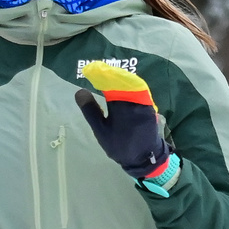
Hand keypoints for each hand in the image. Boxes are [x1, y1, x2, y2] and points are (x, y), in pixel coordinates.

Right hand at [73, 62, 168, 179]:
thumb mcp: (101, 130)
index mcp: (121, 105)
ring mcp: (144, 101)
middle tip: (98, 72)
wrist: (145, 158)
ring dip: (120, 78)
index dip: (100, 74)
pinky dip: (129, 85)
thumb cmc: (120, 146)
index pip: (109, 82)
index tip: (90, 70)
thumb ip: (90, 110)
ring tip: (108, 77)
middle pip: (122, 79)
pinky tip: (121, 87)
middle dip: (110, 74)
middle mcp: (134, 99)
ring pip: (131, 83)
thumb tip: (79, 91)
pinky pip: (139, 89)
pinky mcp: (149, 104)